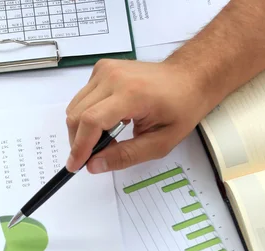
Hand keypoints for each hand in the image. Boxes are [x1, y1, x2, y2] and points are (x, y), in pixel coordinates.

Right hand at [65, 59, 216, 173]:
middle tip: (96, 156)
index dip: (79, 147)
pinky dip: (87, 116)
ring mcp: (105, 70)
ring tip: (107, 139)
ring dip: (83, 130)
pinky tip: (108, 122)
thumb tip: (93, 165)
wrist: (189, 77)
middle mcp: (113, 77)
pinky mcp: (101, 69)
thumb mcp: (160, 143)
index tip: (75, 166)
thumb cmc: (181, 109)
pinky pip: (82, 99)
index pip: (92, 121)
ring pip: (75, 107)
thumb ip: (125, 156)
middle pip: (77, 115)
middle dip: (79, 142)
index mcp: (131, 93)